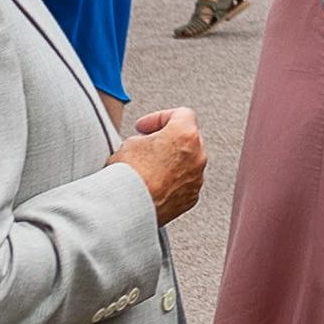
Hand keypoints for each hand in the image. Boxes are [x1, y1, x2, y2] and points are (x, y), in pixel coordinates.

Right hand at [109, 108, 205, 223]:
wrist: (126, 209)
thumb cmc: (128, 177)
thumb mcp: (129, 143)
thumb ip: (146, 137)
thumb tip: (147, 144)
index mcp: (185, 135)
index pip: (181, 114)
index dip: (159, 118)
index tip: (145, 127)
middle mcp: (197, 156)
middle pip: (186, 139)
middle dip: (166, 140)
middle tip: (145, 146)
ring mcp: (196, 179)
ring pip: (186, 163)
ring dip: (169, 162)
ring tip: (144, 169)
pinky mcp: (190, 198)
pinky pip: (183, 184)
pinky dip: (170, 182)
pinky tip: (151, 185)